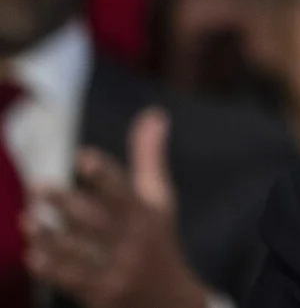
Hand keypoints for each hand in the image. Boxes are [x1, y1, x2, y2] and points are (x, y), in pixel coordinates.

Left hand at [24, 107, 208, 307]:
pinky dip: (52, 267)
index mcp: (148, 215)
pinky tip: (33, 255)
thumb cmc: (157, 237)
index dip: (104, 174)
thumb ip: (150, 157)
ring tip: (27, 220)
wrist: (169, 300)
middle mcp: (134, 242)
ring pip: (81, 251)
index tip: (83, 157)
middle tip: (39, 185)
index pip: (125, 191)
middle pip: (98, 220)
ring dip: (51, 237)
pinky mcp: (103, 294)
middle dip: (68, 204)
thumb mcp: (160, 198)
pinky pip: (74, 280)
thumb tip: (154, 113)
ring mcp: (119, 270)